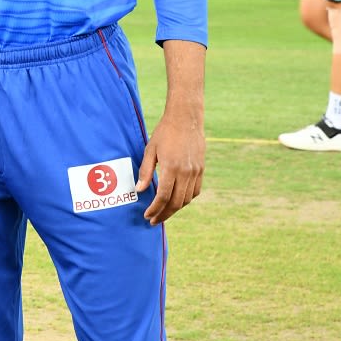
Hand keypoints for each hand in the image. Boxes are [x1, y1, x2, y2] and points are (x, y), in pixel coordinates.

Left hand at [136, 110, 203, 225]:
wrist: (186, 119)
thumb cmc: (164, 133)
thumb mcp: (150, 150)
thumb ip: (145, 171)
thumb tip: (140, 190)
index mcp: (171, 168)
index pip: (163, 196)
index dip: (155, 209)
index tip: (147, 216)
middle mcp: (186, 172)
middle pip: (176, 202)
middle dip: (164, 214)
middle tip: (154, 220)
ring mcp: (196, 172)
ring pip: (187, 199)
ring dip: (175, 209)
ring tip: (163, 212)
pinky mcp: (201, 170)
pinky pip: (195, 191)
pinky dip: (186, 199)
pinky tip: (177, 200)